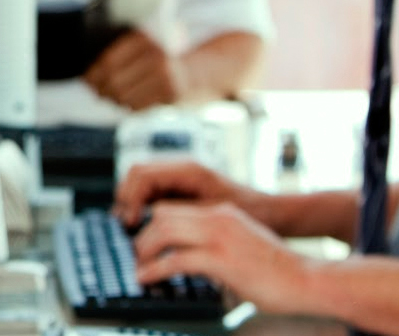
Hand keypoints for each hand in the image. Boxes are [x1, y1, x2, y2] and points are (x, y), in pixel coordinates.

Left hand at [83, 30, 185, 109]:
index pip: (109, 61)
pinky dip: (130, 106)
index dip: (93, 73)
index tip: (86, 78)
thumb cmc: (160, 59)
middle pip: (114, 80)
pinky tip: (129, 101)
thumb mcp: (143, 48)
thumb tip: (89, 76)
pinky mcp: (171, 94)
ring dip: (114, 99)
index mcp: (144, 39)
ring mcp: (165, 76)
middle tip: (96, 91)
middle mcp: (155, 55)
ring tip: (111, 96)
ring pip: (124, 96)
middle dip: (101, 89)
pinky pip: (138, 106)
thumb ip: (119, 54)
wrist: (196, 71)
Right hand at [113, 160, 269, 230]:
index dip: (130, 198)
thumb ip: (180, 215)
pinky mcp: (181, 190)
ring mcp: (179, 178)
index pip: (142, 174)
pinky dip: (142, 207)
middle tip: (126, 227)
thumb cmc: (250, 213)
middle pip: (135, 175)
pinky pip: (151, 193)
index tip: (131, 223)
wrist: (272, 214)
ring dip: (131, 204)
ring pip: (140, 184)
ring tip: (131, 229)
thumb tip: (151, 222)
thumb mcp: (213, 215)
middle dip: (125, 199)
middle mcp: (181, 169)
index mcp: (188, 170)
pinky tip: (144, 227)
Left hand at [133, 202, 314, 314]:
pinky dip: (155, 269)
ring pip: (163, 231)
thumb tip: (192, 261)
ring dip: (144, 250)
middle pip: (163, 215)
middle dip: (142, 236)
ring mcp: (220, 237)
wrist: (309, 279)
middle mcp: (219, 218)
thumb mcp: (243, 245)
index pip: (175, 208)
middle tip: (136, 256)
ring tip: (139, 267)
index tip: (143, 243)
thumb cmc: (279, 270)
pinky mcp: (221, 260)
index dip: (152, 225)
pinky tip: (147, 278)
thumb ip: (218, 246)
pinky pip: (175, 260)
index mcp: (223, 213)